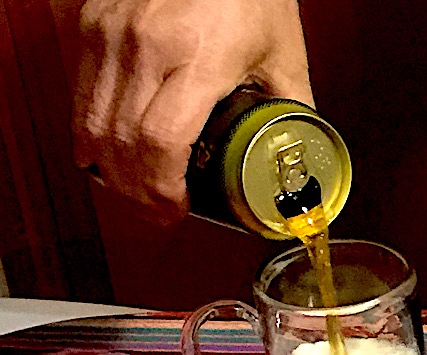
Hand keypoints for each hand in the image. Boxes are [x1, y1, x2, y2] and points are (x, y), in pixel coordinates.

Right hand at [73, 0, 312, 222]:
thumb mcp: (285, 57)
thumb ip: (292, 115)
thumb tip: (300, 167)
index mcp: (196, 59)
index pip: (160, 144)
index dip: (160, 190)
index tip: (174, 211)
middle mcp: (143, 45)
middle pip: (120, 143)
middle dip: (134, 193)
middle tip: (157, 214)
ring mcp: (109, 32)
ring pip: (90, 122)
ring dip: (109, 169)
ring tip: (136, 193)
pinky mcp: (91, 22)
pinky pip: (80, 92)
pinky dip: (90, 132)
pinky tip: (110, 154)